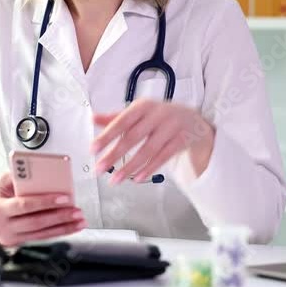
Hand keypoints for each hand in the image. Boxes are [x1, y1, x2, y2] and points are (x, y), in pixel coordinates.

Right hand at [0, 172, 84, 245]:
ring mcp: (10, 240)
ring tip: (79, 221)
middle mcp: (3, 228)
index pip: (26, 206)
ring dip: (64, 228)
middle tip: (77, 211)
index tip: (64, 198)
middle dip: (60, 217)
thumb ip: (16, 177)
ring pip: (41, 235)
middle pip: (37, 223)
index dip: (46, 202)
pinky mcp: (16, 245)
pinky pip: (39, 239)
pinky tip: (69, 228)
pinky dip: (56, 233)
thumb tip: (38, 172)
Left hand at [90, 99, 215, 183]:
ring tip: (115, 180)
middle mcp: (157, 114)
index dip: (107, 135)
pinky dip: (150, 169)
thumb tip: (93, 118)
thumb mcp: (139, 113)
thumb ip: (116, 118)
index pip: (122, 121)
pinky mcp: (181, 140)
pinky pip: (164, 157)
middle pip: (133, 137)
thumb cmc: (158, 117)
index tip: (93, 149)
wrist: (192, 120)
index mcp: (143, 106)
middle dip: (114, 155)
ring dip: (130, 167)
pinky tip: (138, 178)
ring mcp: (171, 127)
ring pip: (148, 150)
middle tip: (99, 169)